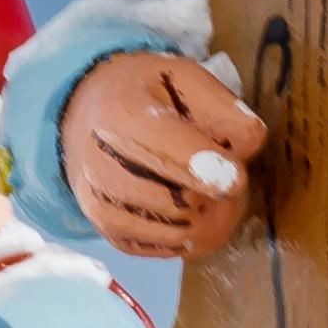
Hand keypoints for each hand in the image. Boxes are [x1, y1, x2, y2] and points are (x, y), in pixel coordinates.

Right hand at [62, 39, 267, 262]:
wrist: (84, 115)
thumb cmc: (144, 93)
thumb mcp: (188, 78)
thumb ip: (226, 111)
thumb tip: (243, 157)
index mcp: (124, 119)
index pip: (187, 164)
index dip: (225, 172)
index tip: (234, 167)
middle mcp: (100, 169)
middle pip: (188, 205)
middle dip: (220, 196)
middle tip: (222, 177)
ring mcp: (100, 207)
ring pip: (183, 233)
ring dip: (210, 218)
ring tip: (209, 192)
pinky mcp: (108, 232)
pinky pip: (169, 249)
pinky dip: (192, 233)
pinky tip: (191, 210)